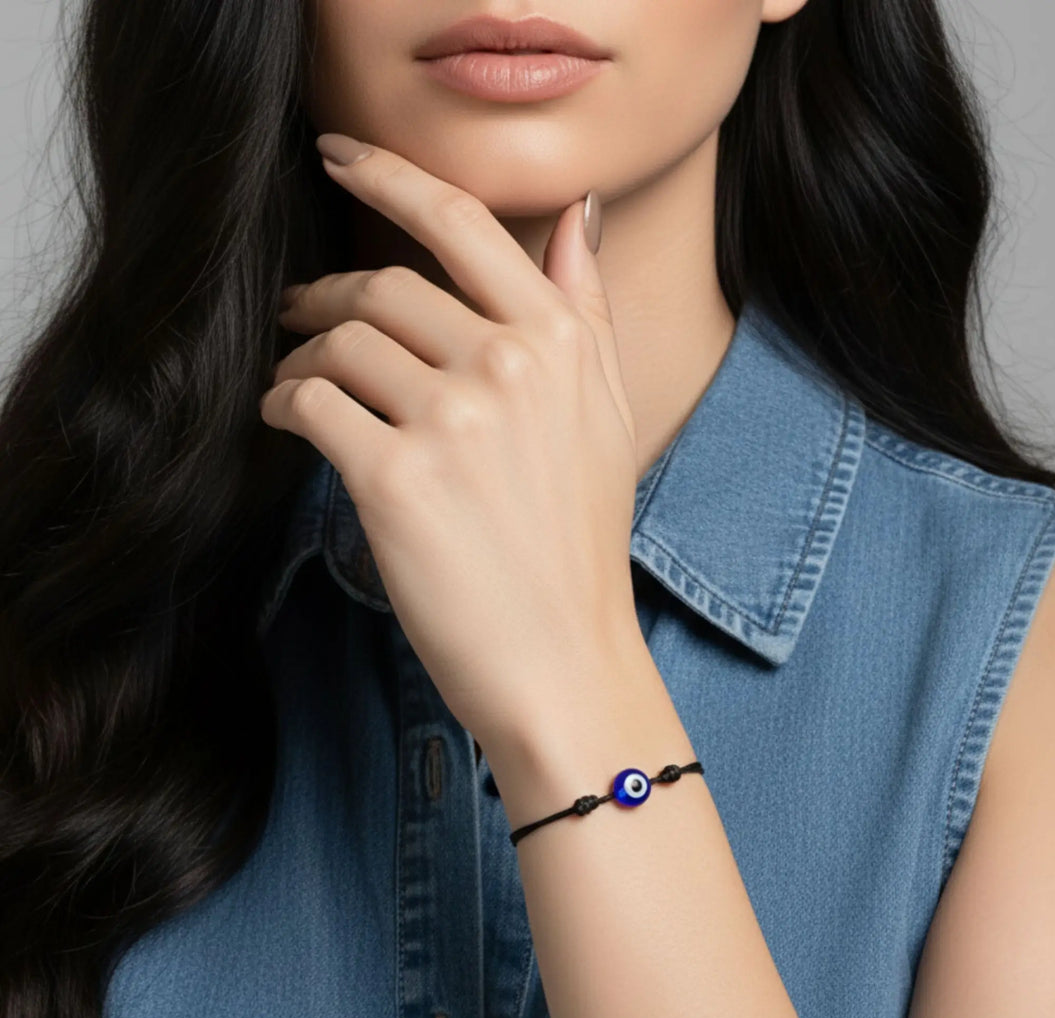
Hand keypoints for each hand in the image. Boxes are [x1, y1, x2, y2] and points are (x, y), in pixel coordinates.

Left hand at [260, 138, 639, 754]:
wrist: (563, 660)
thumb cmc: (579, 546)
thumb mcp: (605, 417)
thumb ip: (585, 311)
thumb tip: (576, 218)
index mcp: (560, 342)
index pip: (460, 223)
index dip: (388, 174)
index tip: (339, 155)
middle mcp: (509, 366)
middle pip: (383, 285)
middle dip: (327, 295)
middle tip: (299, 312)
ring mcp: (453, 420)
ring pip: (340, 341)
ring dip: (301, 353)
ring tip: (295, 378)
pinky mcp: (396, 478)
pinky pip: (311, 403)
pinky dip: (284, 403)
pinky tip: (286, 418)